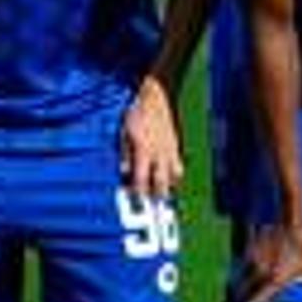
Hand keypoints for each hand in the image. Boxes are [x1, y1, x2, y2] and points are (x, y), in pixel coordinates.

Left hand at [116, 77, 185, 203]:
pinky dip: (174, 174)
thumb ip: (124, 154)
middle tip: (152, 205)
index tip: (135, 200)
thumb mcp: (123, 132)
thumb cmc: (137, 112)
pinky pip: (178, 165)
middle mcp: (160, 153)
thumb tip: (123, 172)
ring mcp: (171, 149)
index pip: (141, 180)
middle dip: (157, 196)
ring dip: (169, 186)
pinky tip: (169, 175)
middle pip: (161, 183)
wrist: (157, 96)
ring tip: (163, 192)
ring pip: (175, 176)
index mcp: (144, 151)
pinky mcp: (176, 144)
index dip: (138, 193)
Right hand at [240, 213, 301, 301]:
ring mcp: (251, 258)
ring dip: (240, 288)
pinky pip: (240, 265)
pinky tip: (247, 274)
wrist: (290, 213)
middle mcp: (259, 271)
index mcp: (273, 279)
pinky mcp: (249, 247)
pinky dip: (241, 272)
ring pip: (238, 278)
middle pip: (241, 294)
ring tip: (245, 295)